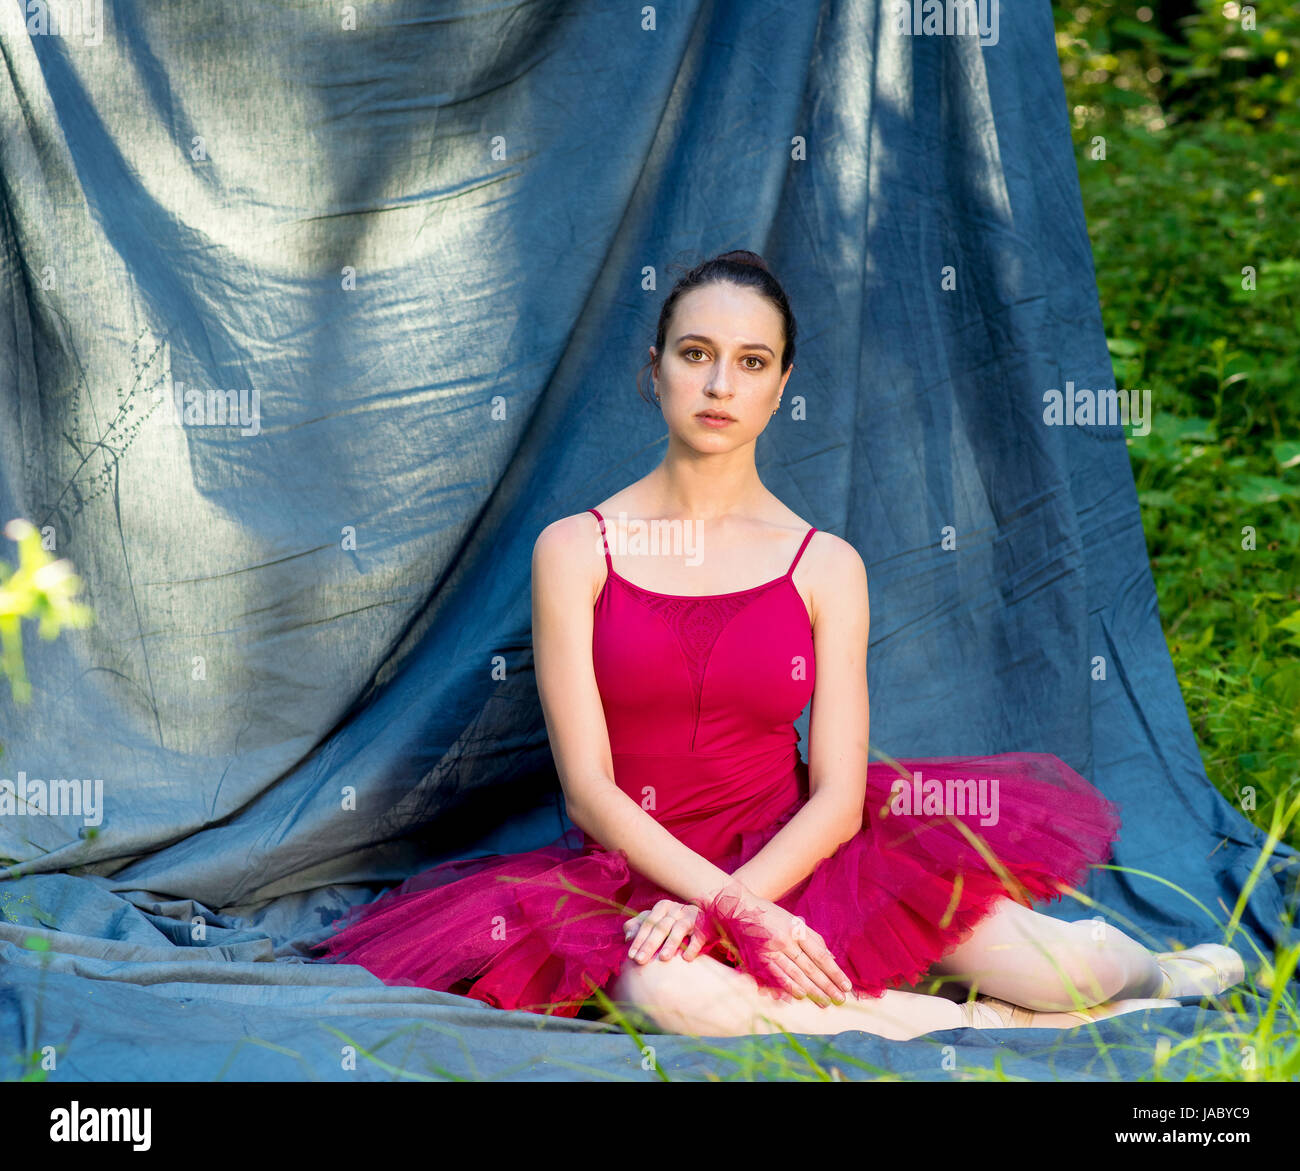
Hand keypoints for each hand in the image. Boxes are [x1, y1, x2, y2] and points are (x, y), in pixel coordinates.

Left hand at [623, 900, 705, 964]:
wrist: (703, 918)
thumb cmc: (672, 923)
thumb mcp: (655, 921)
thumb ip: (638, 926)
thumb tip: (627, 937)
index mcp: (662, 907)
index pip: (647, 923)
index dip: (638, 939)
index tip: (631, 956)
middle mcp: (676, 909)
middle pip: (661, 927)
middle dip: (650, 944)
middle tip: (640, 960)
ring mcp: (691, 916)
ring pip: (679, 929)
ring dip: (671, 943)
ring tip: (663, 958)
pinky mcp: (704, 925)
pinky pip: (699, 936)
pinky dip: (693, 946)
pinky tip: (686, 958)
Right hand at [712, 890, 853, 1007]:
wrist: (737, 907)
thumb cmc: (769, 914)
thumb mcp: (793, 921)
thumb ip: (813, 938)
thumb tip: (831, 958)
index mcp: (797, 929)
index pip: (820, 955)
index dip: (835, 972)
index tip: (846, 985)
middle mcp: (785, 939)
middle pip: (810, 968)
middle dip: (827, 986)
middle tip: (840, 1000)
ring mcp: (770, 949)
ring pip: (795, 974)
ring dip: (811, 990)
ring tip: (825, 1002)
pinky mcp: (757, 957)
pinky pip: (775, 975)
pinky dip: (787, 987)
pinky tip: (799, 996)